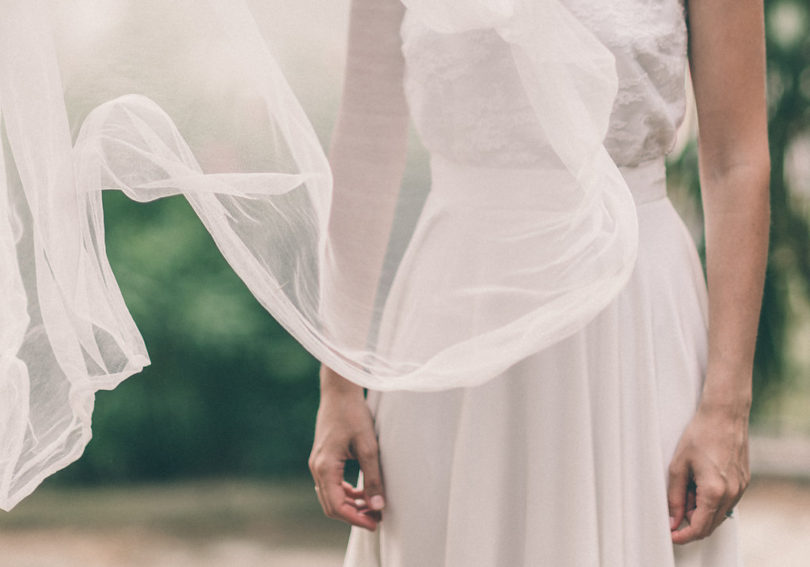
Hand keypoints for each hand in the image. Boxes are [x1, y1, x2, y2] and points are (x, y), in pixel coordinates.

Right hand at [308, 366, 384, 530]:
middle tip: (376, 518)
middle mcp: (316, 467)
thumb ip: (373, 478)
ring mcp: (317, 463)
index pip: (337, 506)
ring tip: (373, 507)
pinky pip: (331, 484)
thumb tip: (378, 506)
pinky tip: (362, 492)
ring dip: (350, 504)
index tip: (375, 523)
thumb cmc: (353, 414)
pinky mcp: (322, 458)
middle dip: (354, 515)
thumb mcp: (369, 446)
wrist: (339, 391)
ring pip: (330, 496)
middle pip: (331, 505)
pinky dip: (345, 492)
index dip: (356, 519)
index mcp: (325, 467)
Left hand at [667, 399, 749, 543]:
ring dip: (701, 510)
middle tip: (674, 506)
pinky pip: (727, 501)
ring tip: (686, 486)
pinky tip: (699, 482)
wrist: (724, 415)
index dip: (683, 536)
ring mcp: (741, 488)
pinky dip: (711, 500)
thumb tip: (672, 519)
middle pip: (710, 524)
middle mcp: (732, 494)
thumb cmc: (700, 435)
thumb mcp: (678, 466)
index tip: (671, 535)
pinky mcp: (744, 482)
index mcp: (714, 492)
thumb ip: (674, 496)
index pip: (699, 528)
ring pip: (719, 514)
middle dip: (690, 522)